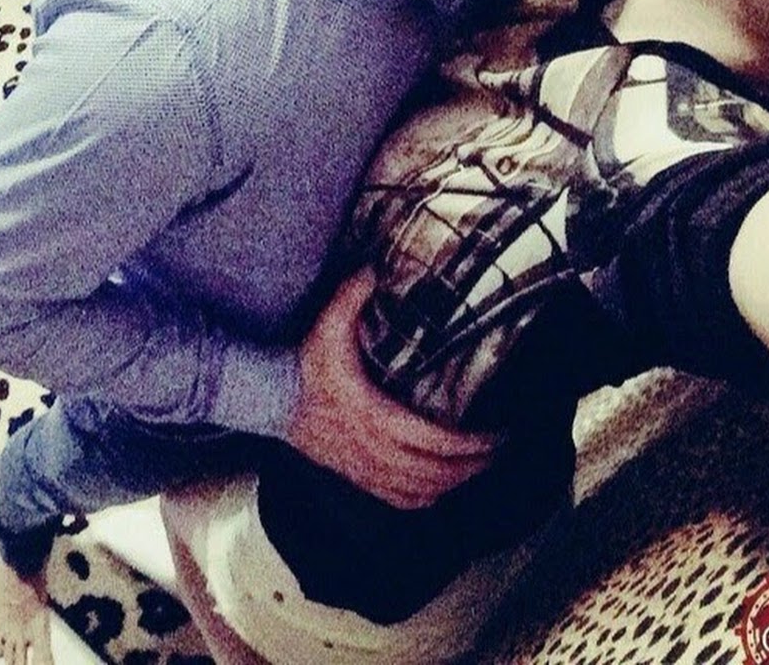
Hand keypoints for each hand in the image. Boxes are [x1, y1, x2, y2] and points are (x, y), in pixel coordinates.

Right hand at [288, 267, 500, 508]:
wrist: (269, 399)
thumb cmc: (303, 365)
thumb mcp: (325, 326)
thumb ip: (350, 296)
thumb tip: (374, 269)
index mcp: (374, 416)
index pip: (434, 442)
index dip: (469, 444)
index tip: (495, 433)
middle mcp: (373, 450)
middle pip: (437, 473)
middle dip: (473, 465)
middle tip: (499, 448)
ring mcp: (365, 469)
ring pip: (422, 491)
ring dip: (455, 483)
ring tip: (479, 466)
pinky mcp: (355, 476)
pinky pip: (399, 500)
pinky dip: (426, 498)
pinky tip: (440, 488)